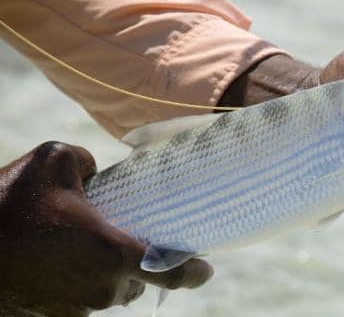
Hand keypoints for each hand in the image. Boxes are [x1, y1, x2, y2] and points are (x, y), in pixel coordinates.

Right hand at [0, 142, 211, 316]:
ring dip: (101, 272)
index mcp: (112, 254)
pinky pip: (79, 300)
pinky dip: (76, 283)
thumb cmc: (10, 204)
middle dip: (131, 261)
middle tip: (112, 236)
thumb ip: (88, 161)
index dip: (192, 273)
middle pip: (134, 278)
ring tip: (76, 246)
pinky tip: (57, 260)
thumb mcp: (53, 160)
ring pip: (106, 291)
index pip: (168, 270)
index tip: (206, 270)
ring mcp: (76, 308)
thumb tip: (96, 173)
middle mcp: (101, 288)